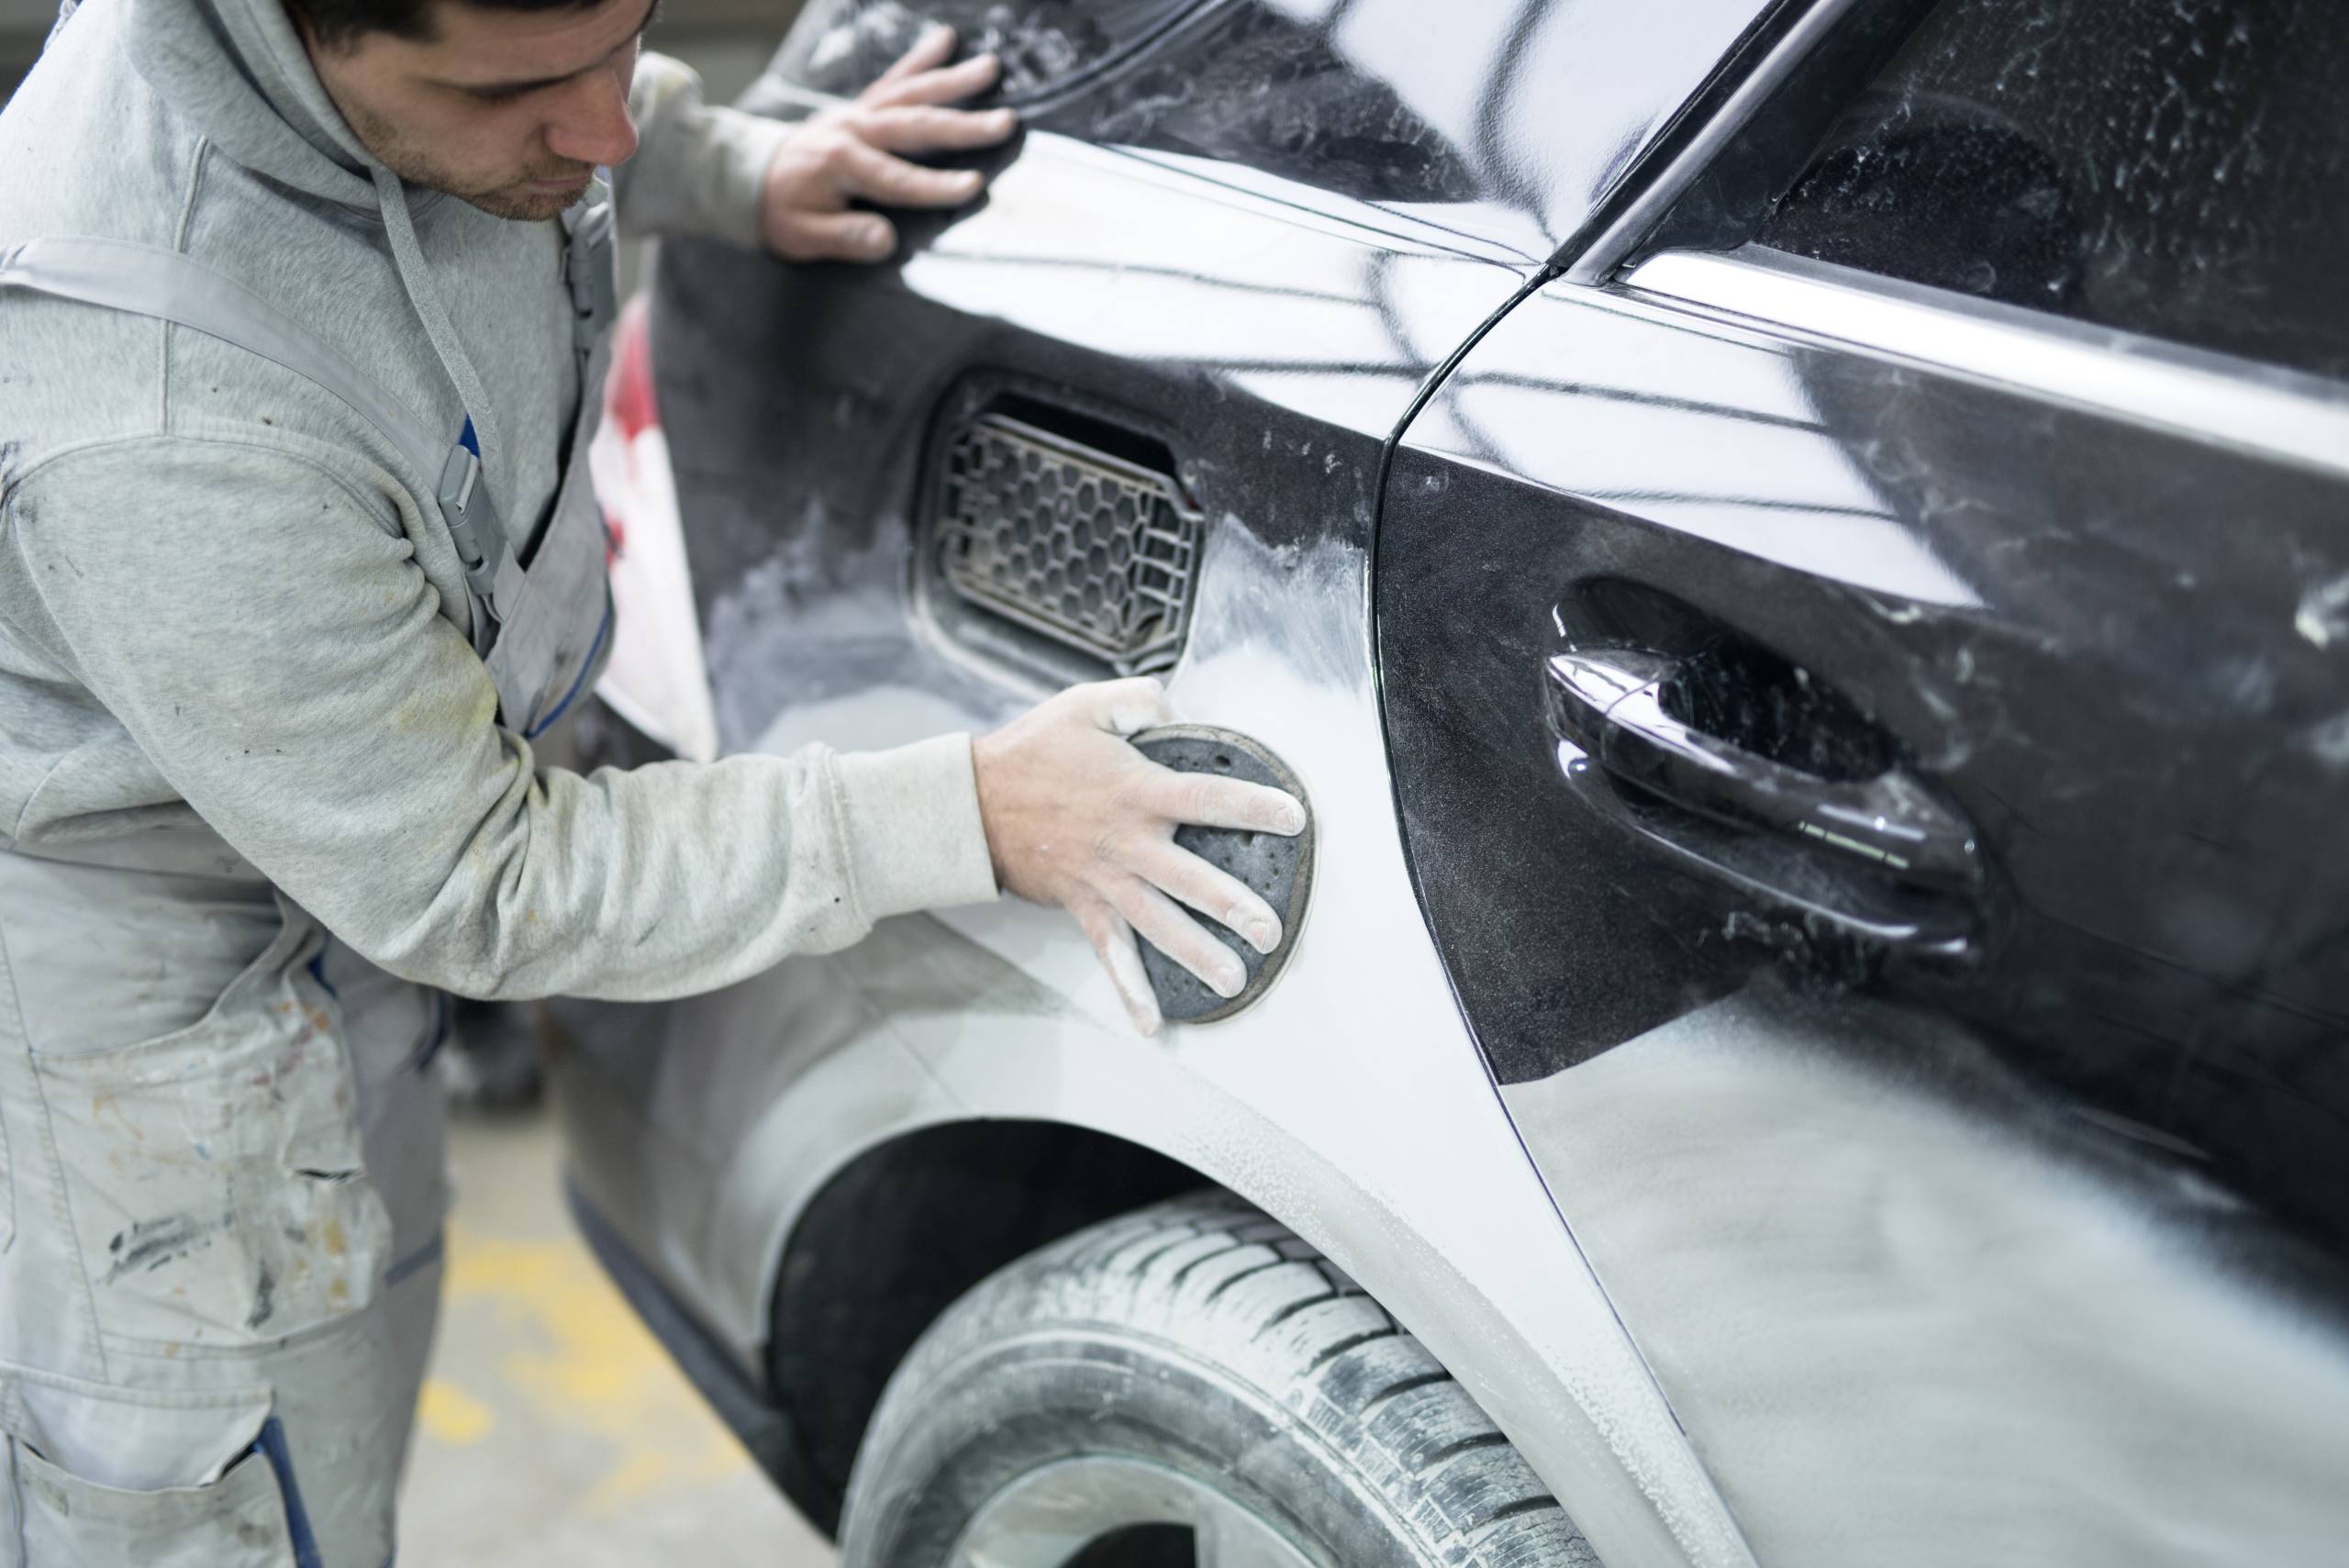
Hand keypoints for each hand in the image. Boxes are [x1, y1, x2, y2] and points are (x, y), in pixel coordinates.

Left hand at [760, 24, 1016, 262]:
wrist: (749, 179)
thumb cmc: (781, 212)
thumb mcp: (802, 237)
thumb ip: (844, 238)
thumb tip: (885, 241)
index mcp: (838, 163)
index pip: (896, 178)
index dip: (935, 185)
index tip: (973, 187)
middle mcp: (851, 129)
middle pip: (912, 126)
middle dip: (961, 126)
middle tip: (1004, 123)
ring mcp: (857, 112)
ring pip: (909, 93)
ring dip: (952, 81)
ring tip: (990, 68)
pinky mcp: (860, 106)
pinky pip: (893, 78)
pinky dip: (920, 58)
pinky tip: (946, 40)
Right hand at [973, 679, 1308, 1035]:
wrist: (969, 803)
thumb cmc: (1033, 751)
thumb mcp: (1084, 704)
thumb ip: (1137, 701)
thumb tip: (1175, 705)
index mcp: (1136, 789)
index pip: (1205, 798)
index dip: (1251, 807)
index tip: (1293, 818)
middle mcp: (1126, 841)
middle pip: (1188, 878)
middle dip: (1231, 906)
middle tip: (1269, 930)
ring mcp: (1104, 880)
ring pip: (1157, 922)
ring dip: (1196, 953)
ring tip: (1234, 980)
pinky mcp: (1082, 906)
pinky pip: (1109, 953)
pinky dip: (1128, 988)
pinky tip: (1151, 1023)